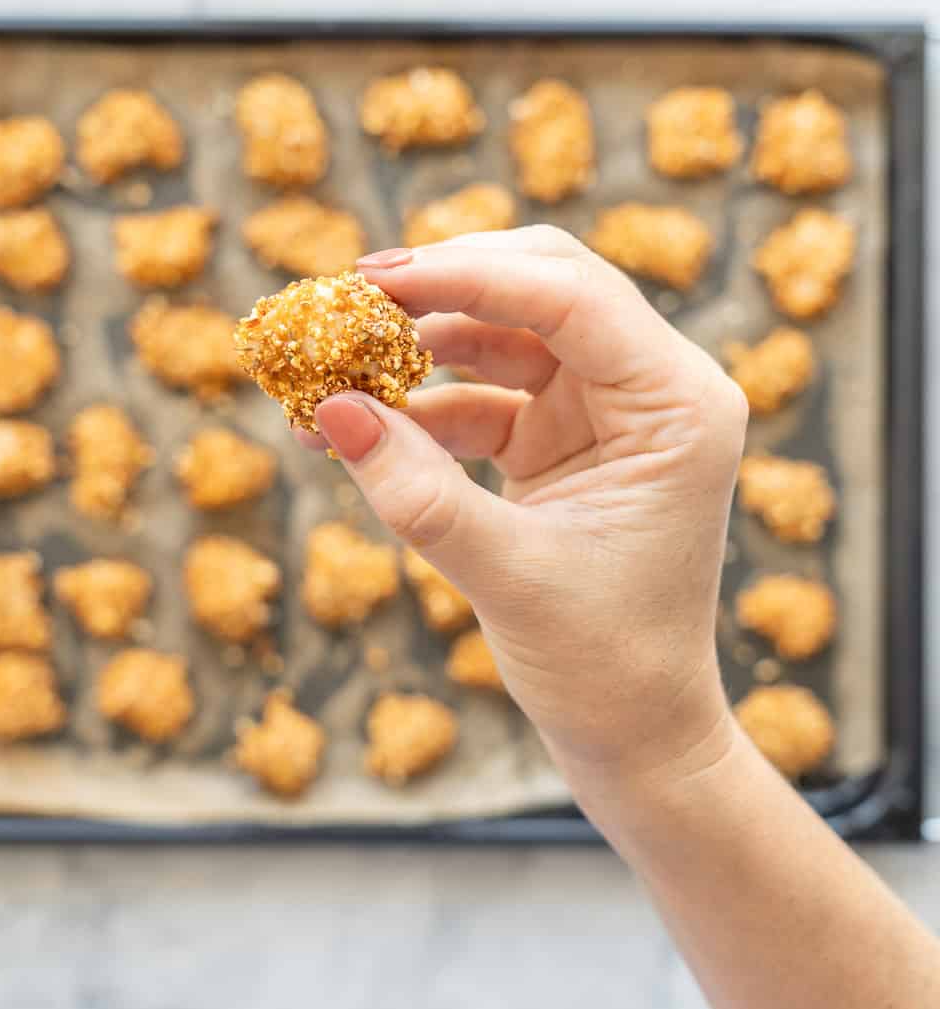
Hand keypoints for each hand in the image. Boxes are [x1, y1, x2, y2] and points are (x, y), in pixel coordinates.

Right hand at [301, 227, 747, 808]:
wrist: (637, 733)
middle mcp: (655, 388)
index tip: (372, 279)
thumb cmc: (603, 666)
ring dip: (423, 343)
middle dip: (445, 286)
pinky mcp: (567, 438)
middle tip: (350, 297)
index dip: (466, 274)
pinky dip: (425, 404)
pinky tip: (361, 425)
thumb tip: (330, 409)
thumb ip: (417, 492)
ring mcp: (611, 409)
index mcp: (679, 404)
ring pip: (508, 331)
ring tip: (337, 366)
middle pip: (544, 286)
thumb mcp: (505, 574)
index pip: (571, 296)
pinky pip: (488, 392)